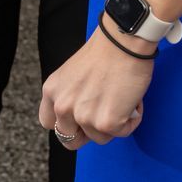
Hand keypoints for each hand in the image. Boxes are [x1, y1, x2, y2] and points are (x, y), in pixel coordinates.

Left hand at [38, 21, 150, 147]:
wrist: (123, 41)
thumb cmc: (105, 51)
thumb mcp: (72, 74)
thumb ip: (70, 96)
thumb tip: (81, 116)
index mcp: (52, 91)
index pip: (49, 124)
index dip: (67, 124)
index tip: (80, 119)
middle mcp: (63, 106)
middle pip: (70, 140)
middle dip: (88, 132)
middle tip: (103, 115)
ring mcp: (84, 116)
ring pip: (99, 138)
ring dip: (113, 124)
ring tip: (121, 99)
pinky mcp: (106, 122)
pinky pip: (122, 133)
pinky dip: (131, 120)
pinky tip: (132, 101)